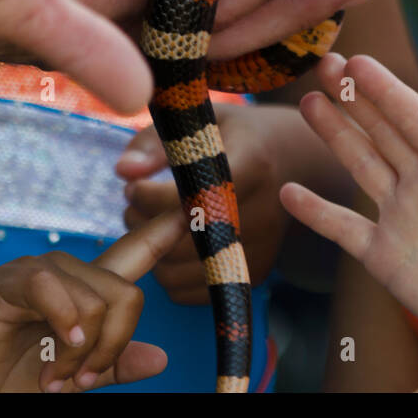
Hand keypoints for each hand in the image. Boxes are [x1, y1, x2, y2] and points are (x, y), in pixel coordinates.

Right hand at [0, 211, 187, 392]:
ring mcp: (39, 272)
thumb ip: (112, 365)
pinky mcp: (10, 281)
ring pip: (97, 299)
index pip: (137, 251)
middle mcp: (68, 273)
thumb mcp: (70, 376)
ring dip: (82, 352)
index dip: (167, 229)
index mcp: (86, 290)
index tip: (199, 209)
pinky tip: (56, 347)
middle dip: (112, 348)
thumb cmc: (4, 374)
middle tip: (81, 382)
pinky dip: (63, 323)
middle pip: (127, 294)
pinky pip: (54, 289)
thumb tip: (161, 358)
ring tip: (54, 378)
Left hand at [116, 105, 309, 303]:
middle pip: (187, 240)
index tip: (134, 185)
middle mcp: (264, 211)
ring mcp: (262, 247)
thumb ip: (157, 142)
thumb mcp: (199, 124)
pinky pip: (194, 292)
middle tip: (131, 204)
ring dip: (153, 252)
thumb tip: (125, 171)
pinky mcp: (256, 273)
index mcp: (252, 164)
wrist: (292, 162)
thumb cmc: (235, 137)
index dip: (153, 196)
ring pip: (185, 271)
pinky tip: (168, 245)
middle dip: (145, 224)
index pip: (194, 195)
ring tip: (147, 223)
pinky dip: (170, 275)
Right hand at [281, 53, 417, 391]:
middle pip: (381, 132)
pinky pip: (342, 228)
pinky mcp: (383, 255)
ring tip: (308, 102)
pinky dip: (315, 211)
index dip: (385, 91)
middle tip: (325, 63)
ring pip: (360, 165)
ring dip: (334, 134)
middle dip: (354, 98)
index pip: (415, 120)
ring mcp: (400, 217)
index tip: (357, 63)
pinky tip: (289, 193)